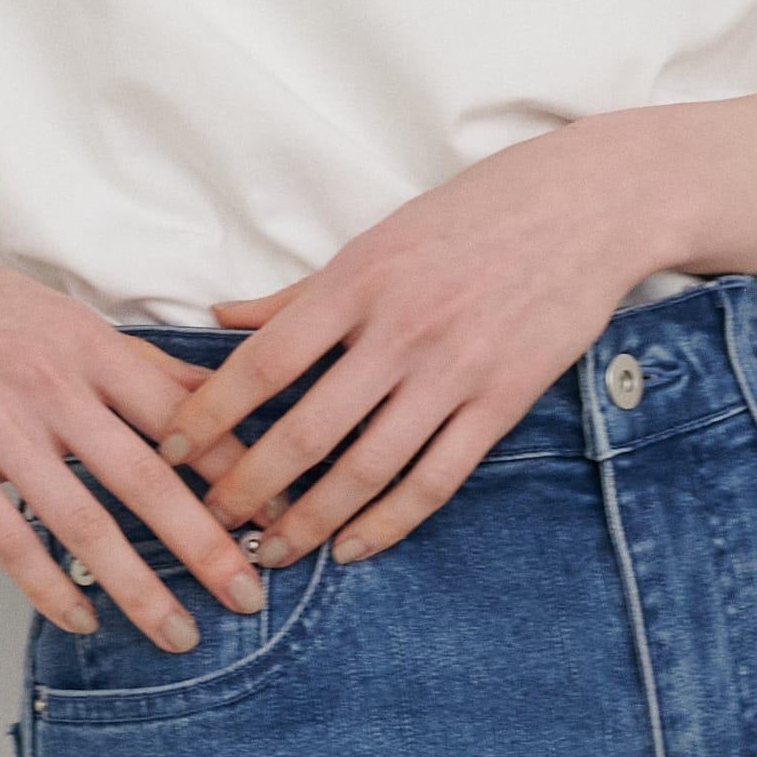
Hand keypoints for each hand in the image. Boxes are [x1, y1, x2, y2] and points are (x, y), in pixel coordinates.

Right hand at [0, 232, 269, 650]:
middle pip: (152, 476)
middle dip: (211, 543)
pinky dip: (51, 584)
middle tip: (253, 595)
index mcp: (86, 342)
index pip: (186, 409)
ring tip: (178, 635)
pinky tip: (81, 618)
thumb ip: (109, 357)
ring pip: (88, 521)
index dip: (239, 465)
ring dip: (140, 587)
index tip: (280, 510)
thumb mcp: (42, 309)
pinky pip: (9, 537)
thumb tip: (182, 392)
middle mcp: (55, 383)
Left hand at [154, 117, 669, 567]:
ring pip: (368, 467)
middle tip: (210, 521)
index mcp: (359, 280)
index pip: (265, 360)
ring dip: (311, 520)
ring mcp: (455, 369)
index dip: (212, 413)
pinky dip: (389, 522)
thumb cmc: (472, 214)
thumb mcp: (378, 237)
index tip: (170, 448)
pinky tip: (352, 547)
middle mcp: (402, 329)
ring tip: (273, 550)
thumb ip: (300, 292)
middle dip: (249, 485)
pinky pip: (436, 479)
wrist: (585, 206)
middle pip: (307, 429)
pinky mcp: (503, 401)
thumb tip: (221, 318)